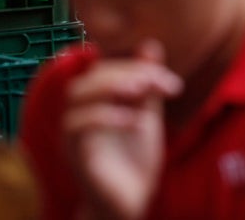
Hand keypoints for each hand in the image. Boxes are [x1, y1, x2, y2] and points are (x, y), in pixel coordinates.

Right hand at [63, 40, 182, 219]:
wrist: (132, 199)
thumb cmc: (135, 157)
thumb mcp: (147, 113)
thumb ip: (147, 83)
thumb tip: (150, 45)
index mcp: (96, 103)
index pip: (104, 69)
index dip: (135, 67)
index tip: (169, 81)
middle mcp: (80, 115)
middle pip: (88, 78)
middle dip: (125, 73)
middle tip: (156, 83)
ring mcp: (75, 135)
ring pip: (75, 97)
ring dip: (109, 88)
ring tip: (140, 92)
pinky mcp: (76, 155)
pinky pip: (77, 128)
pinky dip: (106, 117)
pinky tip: (136, 121)